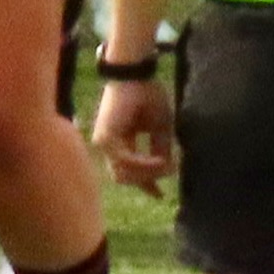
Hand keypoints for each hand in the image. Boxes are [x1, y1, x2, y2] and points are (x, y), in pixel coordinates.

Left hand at [92, 78, 176, 195]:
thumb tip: (167, 171)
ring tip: (167, 164)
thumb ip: (161, 150)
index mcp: (121, 142)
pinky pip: (126, 162)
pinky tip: (160, 161)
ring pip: (124, 175)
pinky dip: (144, 164)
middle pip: (126, 178)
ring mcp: (105, 143)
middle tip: (169, 170)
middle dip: (149, 180)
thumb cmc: (148, 96)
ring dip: (149, 174)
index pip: (130, 172)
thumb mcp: (161, 129)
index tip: (161, 196)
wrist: (136, 76)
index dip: (146, 185)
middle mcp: (110, 145)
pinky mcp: (106, 138)